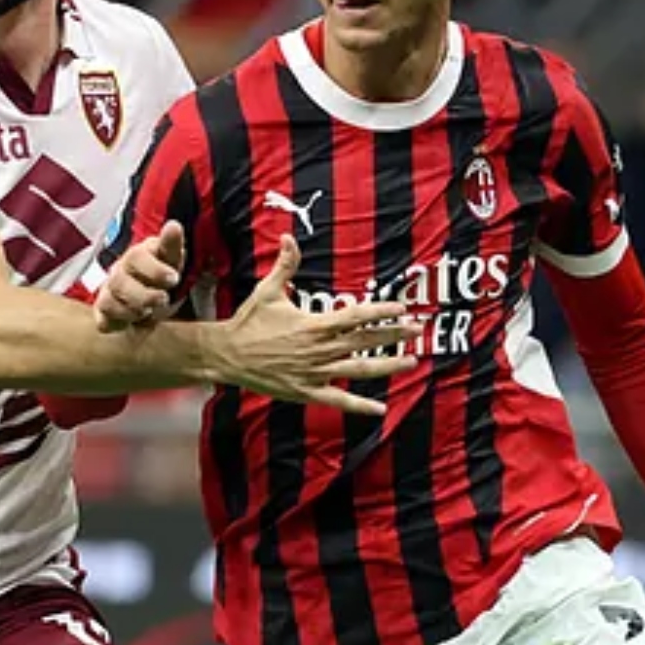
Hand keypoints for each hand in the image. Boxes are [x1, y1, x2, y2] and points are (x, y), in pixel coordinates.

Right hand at [97, 222, 184, 332]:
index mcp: (137, 256)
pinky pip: (103, 321)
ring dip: (131, 310)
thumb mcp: (173, 261)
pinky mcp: (104, 314)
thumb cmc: (162, 276)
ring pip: (108, 302)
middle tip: (163, 299)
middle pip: (119, 282)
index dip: (154, 269)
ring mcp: (109, 293)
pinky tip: (133, 324)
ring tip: (148, 313)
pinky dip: (117, 324)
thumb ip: (172, 245)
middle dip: (143, 294)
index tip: (174, 279)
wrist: (155, 301)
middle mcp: (119, 272)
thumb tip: (173, 225)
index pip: (137, 257)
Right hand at [210, 235, 421, 416]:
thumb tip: (288, 236)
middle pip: (365, 341)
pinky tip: (381, 408)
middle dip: (394, 335)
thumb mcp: (267, 290)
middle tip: (418, 329)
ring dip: (387, 365)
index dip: (381, 311)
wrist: (227, 355)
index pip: (355, 316)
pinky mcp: (306, 392)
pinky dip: (360, 405)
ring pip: (359, 369)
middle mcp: (319, 349)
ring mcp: (314, 372)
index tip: (401, 308)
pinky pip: (338, 400)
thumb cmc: (248, 321)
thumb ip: (284, 265)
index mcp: (314, 324)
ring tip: (411, 361)